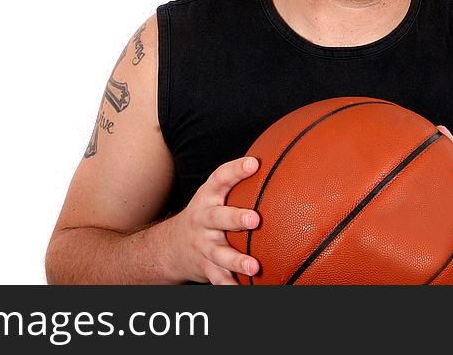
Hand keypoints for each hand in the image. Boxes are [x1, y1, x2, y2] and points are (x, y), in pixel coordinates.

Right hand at [168, 156, 260, 284]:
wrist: (171, 246)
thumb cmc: (207, 215)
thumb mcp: (216, 196)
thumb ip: (240, 184)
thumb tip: (281, 164)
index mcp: (208, 198)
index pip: (220, 178)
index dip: (236, 170)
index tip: (254, 163)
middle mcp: (203, 220)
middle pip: (216, 217)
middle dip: (235, 218)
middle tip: (255, 219)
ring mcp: (203, 245)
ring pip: (219, 253)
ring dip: (236, 260)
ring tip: (254, 267)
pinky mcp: (206, 267)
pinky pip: (218, 278)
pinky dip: (230, 286)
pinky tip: (243, 290)